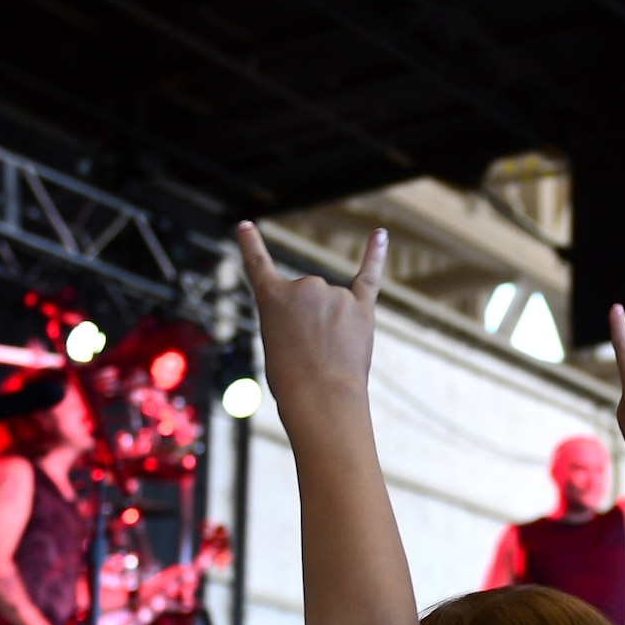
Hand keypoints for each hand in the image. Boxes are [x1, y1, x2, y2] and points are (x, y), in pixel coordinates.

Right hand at [234, 222, 385, 417]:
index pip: (257, 264)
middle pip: (306, 298)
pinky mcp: (361, 307)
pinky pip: (369, 276)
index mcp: (272, 296)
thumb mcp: (276, 344)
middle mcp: (304, 286)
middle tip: (307, 354)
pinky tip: (380, 235)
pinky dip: (376, 254)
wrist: (320, 398)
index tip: (245, 225)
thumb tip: (324, 314)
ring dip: (332, 329)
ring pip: (333, 304)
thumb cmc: (292, 380)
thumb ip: (295, 319)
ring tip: (328, 355)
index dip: (250, 243)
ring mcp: (335, 295)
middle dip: (308, 324)